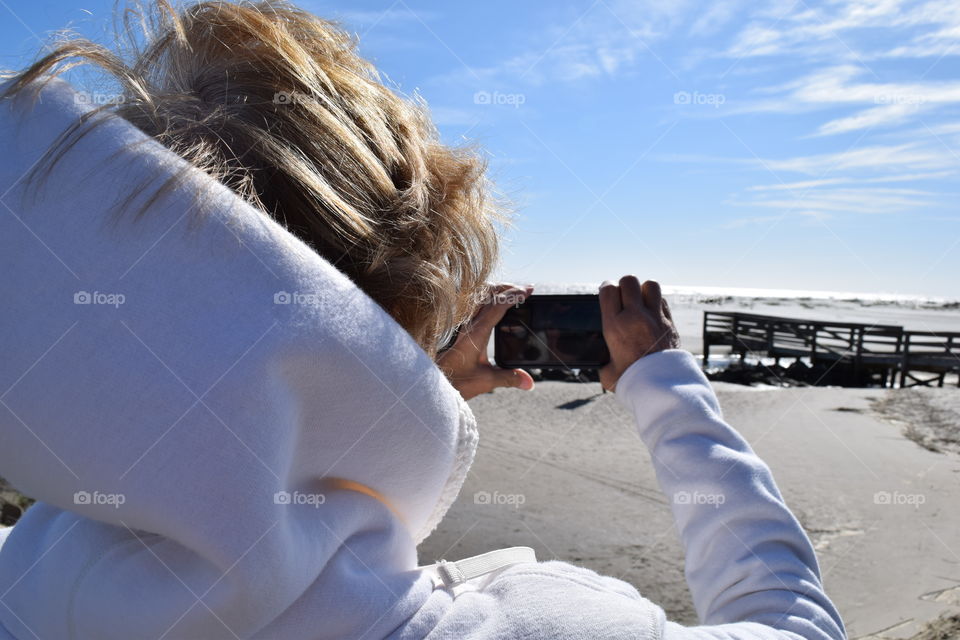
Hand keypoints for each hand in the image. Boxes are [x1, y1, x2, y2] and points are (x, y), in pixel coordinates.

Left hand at [437, 284, 535, 400]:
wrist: (434, 383)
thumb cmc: (457, 381)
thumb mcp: (486, 381)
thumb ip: (509, 378)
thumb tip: (529, 382)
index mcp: (477, 332)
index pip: (497, 305)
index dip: (514, 295)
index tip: (528, 290)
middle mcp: (469, 324)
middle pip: (488, 293)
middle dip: (508, 287)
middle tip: (524, 290)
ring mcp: (464, 324)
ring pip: (479, 296)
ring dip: (497, 291)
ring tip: (512, 294)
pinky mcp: (461, 329)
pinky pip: (475, 305)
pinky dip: (488, 299)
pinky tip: (496, 306)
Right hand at [599, 276, 679, 391]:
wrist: (662, 389)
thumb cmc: (632, 382)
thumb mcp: (607, 371)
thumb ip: (602, 360)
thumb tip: (600, 357)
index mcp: (615, 326)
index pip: (608, 289)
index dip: (606, 288)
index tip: (607, 293)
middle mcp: (635, 317)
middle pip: (629, 281)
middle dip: (624, 285)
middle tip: (623, 296)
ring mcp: (656, 318)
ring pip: (650, 285)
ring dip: (643, 290)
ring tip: (640, 301)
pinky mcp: (670, 323)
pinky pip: (663, 300)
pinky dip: (656, 302)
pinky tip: (652, 313)